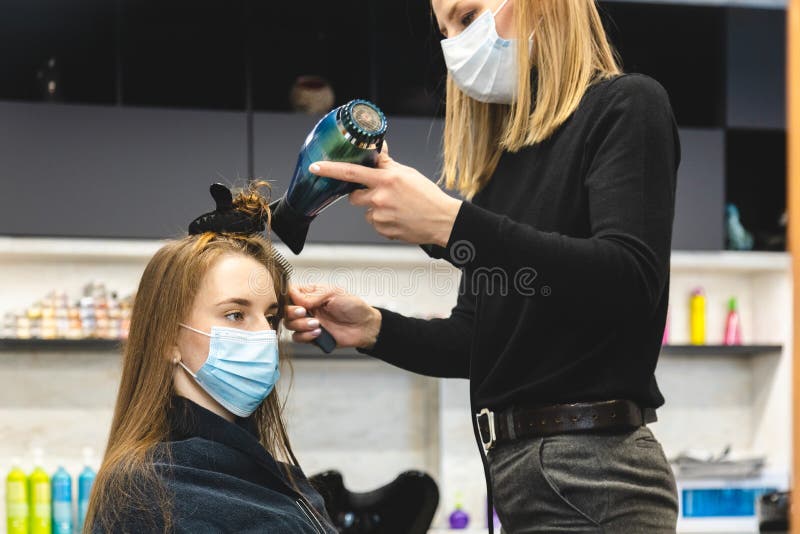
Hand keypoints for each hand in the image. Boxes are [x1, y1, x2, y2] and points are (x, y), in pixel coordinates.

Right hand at [283, 284, 381, 349]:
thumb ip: (312, 295)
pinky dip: (306, 336)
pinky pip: (298, 338)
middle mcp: (306, 307)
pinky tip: (319, 332)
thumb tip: (294, 297)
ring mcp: (308, 322)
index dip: (288, 297)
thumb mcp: (333, 293)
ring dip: (301, 325)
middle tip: (305, 312)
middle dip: (293, 312)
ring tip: (317, 323)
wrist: (364, 326)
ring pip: (290, 325)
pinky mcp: (311, 336)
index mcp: (310, 293)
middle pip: (286, 310)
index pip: (290, 292)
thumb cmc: (353, 306)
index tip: (297, 302)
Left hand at [309, 143, 462, 246]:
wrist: (442, 220)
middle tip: (380, 194)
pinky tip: (399, 219)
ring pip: (366, 212)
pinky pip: (376, 224)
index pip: (351, 172)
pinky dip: (384, 222)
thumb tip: (377, 150)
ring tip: (397, 209)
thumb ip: (387, 164)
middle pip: (354, 197)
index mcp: (386, 180)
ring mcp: (381, 216)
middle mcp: (380, 197)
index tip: (315, 167)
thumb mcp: (407, 173)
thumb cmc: (427, 196)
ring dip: (376, 209)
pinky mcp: (383, 231)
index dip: (330, 169)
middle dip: (362, 195)